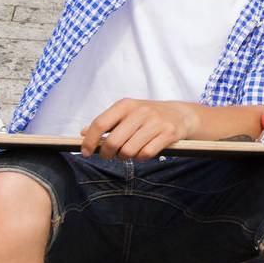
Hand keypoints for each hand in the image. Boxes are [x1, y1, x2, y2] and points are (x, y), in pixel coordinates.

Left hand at [81, 99, 197, 160]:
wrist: (181, 114)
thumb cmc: (149, 115)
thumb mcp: (127, 113)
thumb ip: (106, 122)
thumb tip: (83, 133)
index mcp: (126, 105)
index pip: (100, 124)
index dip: (90, 141)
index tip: (86, 152)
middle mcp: (140, 112)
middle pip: (113, 142)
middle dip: (107, 154)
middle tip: (109, 156)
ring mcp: (155, 123)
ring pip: (128, 151)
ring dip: (125, 157)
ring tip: (129, 152)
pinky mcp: (167, 134)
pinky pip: (145, 154)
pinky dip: (140, 158)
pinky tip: (142, 152)